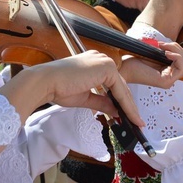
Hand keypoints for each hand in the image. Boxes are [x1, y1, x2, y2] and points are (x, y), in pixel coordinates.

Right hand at [5, 50, 143, 127]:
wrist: (46, 82)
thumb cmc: (58, 88)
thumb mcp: (84, 98)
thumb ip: (101, 103)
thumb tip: (115, 111)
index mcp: (94, 64)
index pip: (113, 84)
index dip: (121, 101)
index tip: (128, 116)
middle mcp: (101, 60)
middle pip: (120, 86)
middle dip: (128, 106)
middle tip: (136, 122)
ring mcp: (105, 62)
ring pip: (122, 88)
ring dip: (130, 107)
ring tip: (136, 122)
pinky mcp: (107, 68)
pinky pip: (120, 90)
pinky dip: (126, 104)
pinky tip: (130, 116)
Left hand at [119, 42, 182, 89]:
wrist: (123, 67)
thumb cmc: (135, 61)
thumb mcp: (157, 54)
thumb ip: (171, 52)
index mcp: (169, 72)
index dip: (180, 51)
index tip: (165, 44)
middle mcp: (171, 78)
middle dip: (179, 50)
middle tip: (163, 45)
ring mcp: (169, 81)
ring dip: (178, 52)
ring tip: (164, 48)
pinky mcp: (166, 81)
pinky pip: (181, 67)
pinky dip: (176, 57)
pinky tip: (166, 53)